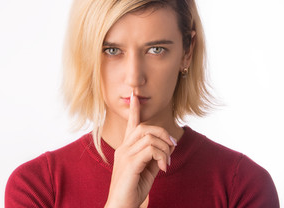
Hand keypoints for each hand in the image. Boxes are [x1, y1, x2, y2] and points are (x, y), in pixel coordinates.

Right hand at [105, 92, 175, 207]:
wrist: (121, 207)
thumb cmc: (133, 189)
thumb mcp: (147, 169)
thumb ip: (154, 156)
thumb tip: (167, 146)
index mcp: (126, 148)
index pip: (130, 124)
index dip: (134, 110)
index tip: (135, 96)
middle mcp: (124, 148)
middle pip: (144, 127)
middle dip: (162, 132)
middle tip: (173, 145)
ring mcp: (125, 154)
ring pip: (149, 136)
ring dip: (164, 148)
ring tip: (166, 162)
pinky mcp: (130, 163)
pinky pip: (151, 149)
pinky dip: (162, 156)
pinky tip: (163, 168)